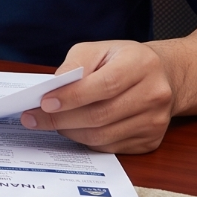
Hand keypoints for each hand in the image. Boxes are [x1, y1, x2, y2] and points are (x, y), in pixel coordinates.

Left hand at [20, 40, 177, 152]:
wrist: (163, 77)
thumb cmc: (123, 61)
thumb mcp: (99, 49)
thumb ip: (75, 65)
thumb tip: (52, 89)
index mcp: (142, 65)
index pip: (104, 85)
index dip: (72, 97)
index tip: (44, 102)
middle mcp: (154, 95)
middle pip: (101, 115)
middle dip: (61, 119)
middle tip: (33, 118)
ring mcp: (155, 122)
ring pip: (103, 135)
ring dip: (70, 132)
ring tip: (50, 123)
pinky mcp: (150, 141)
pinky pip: (110, 147)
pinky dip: (86, 140)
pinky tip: (73, 129)